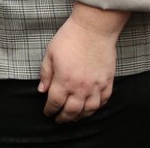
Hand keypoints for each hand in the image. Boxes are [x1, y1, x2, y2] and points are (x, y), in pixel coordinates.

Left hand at [38, 3, 128, 122]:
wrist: (93, 29)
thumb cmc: (69, 38)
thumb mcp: (50, 54)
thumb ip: (45, 74)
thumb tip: (42, 90)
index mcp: (64, 80)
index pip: (55, 102)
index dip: (50, 110)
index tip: (47, 112)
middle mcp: (81, 87)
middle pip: (71, 111)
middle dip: (63, 118)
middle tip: (58, 120)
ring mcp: (96, 86)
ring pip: (89, 110)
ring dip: (80, 117)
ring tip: (73, 118)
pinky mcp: (108, 82)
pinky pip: (103, 101)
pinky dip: (96, 108)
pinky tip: (90, 108)